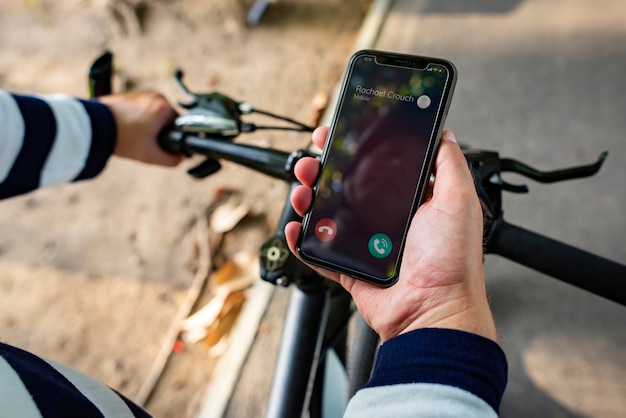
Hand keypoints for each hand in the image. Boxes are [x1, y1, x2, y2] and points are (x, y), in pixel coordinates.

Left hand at [98, 90, 181, 166]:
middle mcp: (156, 96)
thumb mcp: (150, 156)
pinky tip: (128, 127)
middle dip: (159, 130)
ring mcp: (143, 93)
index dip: (171, 138)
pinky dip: (139, 118)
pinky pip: (143, 108)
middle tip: (144, 140)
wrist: (94, 126)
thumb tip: (180, 157)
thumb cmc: (122, 138)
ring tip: (134, 134)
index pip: (179, 126)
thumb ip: (171, 159)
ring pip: (155, 114)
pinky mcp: (132, 93)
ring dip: (149, 124)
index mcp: (164, 108)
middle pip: (167, 119)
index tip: (158, 144)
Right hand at [285, 128, 496, 341]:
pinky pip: (319, 252)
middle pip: (346, 186)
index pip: (378, 166)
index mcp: (412, 202)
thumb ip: (450, 165)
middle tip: (312, 160)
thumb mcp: (458, 202)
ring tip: (302, 189)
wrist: (434, 312)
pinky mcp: (350, 268)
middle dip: (324, 169)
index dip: (357, 149)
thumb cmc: (451, 262)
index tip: (341, 134)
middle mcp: (387, 220)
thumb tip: (445, 134)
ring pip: (328, 214)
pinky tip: (295, 226)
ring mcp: (366, 245)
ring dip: (309, 197)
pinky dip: (302, 239)